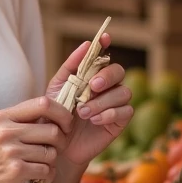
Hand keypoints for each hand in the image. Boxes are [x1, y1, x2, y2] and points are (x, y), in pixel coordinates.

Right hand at [0, 96, 73, 182]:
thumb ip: (19, 122)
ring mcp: (11, 151)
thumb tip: (53, 116)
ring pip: (51, 153)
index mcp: (3, 117)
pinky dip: (48, 176)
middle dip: (60, 142)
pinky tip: (40, 178)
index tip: (65, 125)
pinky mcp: (16, 171)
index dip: (62, 113)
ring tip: (42, 166)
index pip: (43, 103)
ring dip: (51, 162)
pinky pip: (47, 170)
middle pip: (52, 130)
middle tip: (54, 150)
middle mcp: (6, 131)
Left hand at [44, 34, 132, 165]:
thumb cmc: (55, 115)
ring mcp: (115, 103)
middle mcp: (106, 87)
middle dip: (107, 76)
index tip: (104, 38)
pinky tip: (94, 120)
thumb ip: (71, 66)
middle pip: (119, 71)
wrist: (57, 145)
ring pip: (124, 92)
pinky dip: (110, 114)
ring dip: (103, 101)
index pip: (102, 56)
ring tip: (83, 112)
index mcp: (91, 75)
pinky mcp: (120, 122)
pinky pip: (126, 112)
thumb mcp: (58, 88)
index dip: (105, 45)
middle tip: (92, 86)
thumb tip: (87, 44)